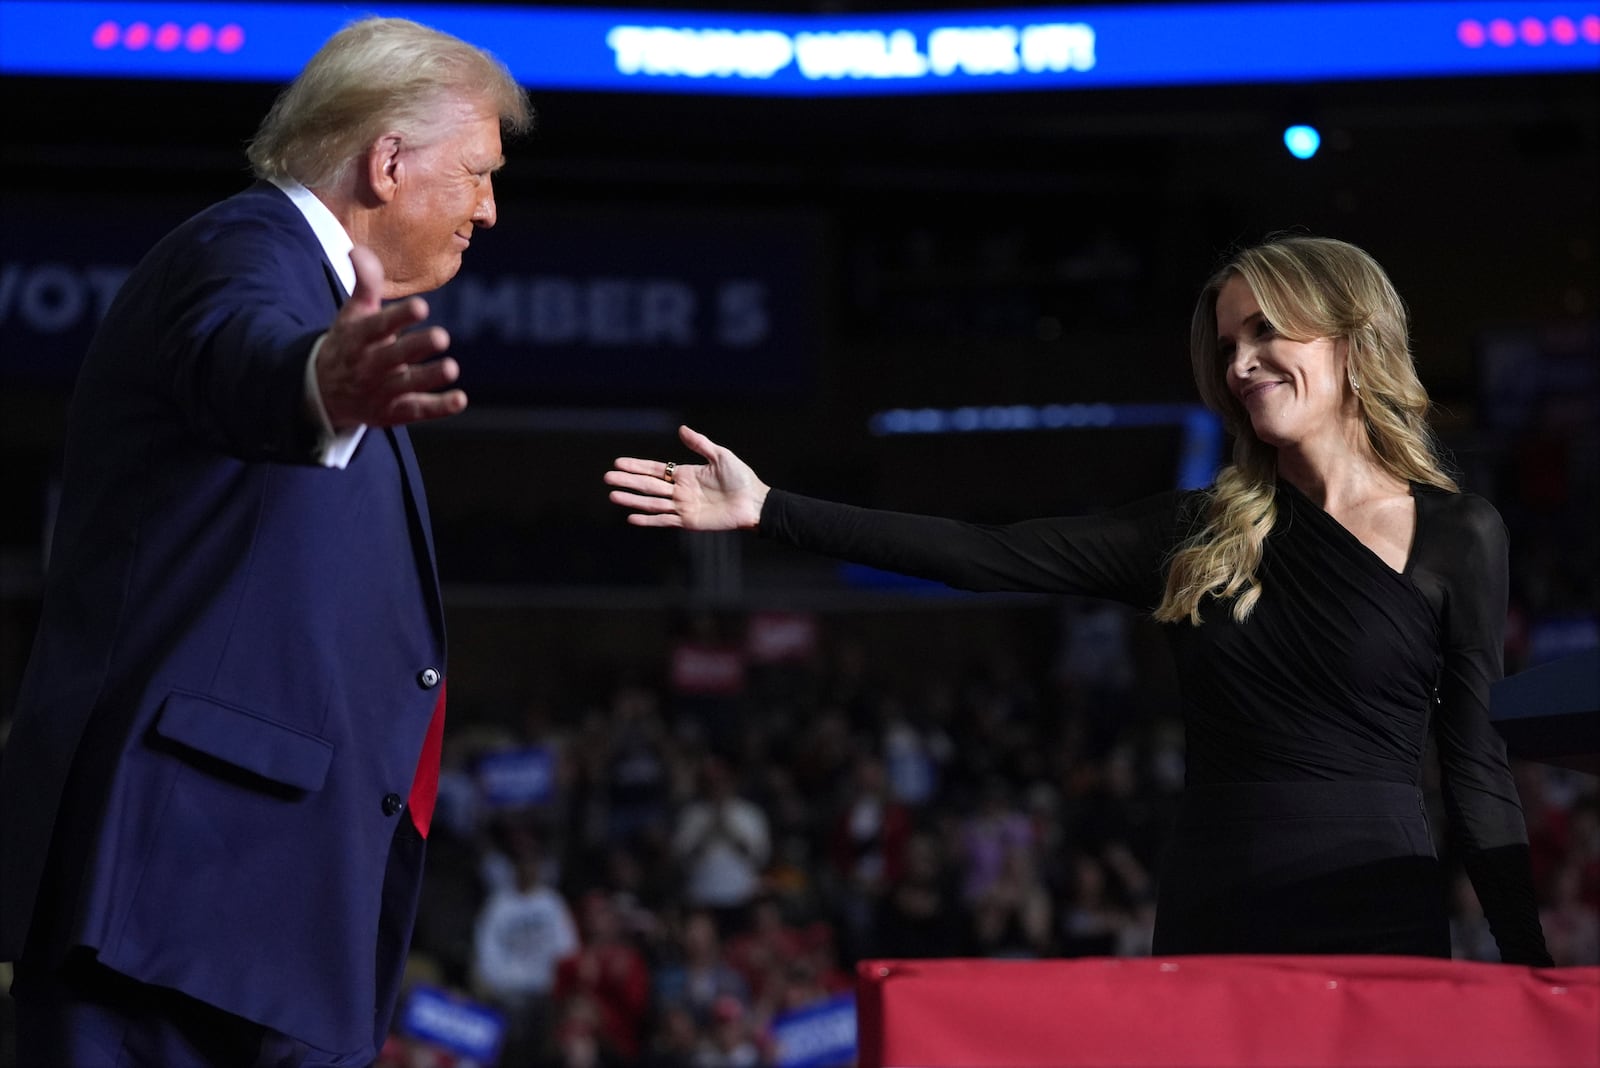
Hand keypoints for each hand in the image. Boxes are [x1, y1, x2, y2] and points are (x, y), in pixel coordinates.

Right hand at [315, 245, 466, 428]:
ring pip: (406, 385)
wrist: (322, 390)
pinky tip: (460, 399)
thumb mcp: (353, 313)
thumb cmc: (349, 343)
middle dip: (416, 347)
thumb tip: (359, 250)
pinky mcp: (392, 412)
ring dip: (429, 378)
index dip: (400, 317)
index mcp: (359, 337)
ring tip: (451, 368)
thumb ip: (364, 283)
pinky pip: (416, 411)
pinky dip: (438, 407)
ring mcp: (380, 390)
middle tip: (442, 336)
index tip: (422, 306)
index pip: (379, 326)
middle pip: (393, 356)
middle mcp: (369, 365)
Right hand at [605, 425, 768, 530]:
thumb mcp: (720, 455)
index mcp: (685, 474)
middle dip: (628, 481)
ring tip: (613, 495)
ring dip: (632, 499)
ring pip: (651, 502)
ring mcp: (682, 507)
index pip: (655, 469)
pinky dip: (648, 520)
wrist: (753, 502)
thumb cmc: (741, 478)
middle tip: (607, 478)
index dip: (637, 466)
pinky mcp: (688, 521)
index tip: (618, 463)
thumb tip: (680, 429)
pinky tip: (631, 517)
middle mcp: (680, 491)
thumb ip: (699, 444)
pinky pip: (664, 520)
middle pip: (648, 485)